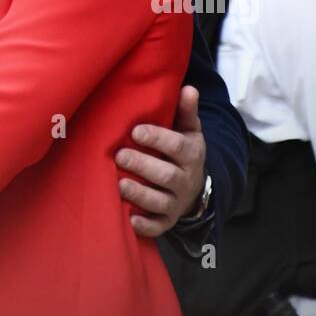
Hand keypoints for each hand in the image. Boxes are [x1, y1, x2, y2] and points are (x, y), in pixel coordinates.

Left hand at [116, 85, 206, 237]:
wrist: (196, 186)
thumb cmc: (183, 151)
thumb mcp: (189, 130)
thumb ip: (186, 111)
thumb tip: (189, 88)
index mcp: (190, 154)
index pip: (176, 146)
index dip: (157, 139)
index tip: (136, 131)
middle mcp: (185, 180)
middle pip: (166, 176)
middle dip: (143, 166)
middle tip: (120, 155)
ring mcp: (176, 202)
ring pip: (160, 202)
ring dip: (140, 195)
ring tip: (119, 184)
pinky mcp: (167, 220)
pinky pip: (158, 227)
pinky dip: (145, 226)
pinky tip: (130, 221)